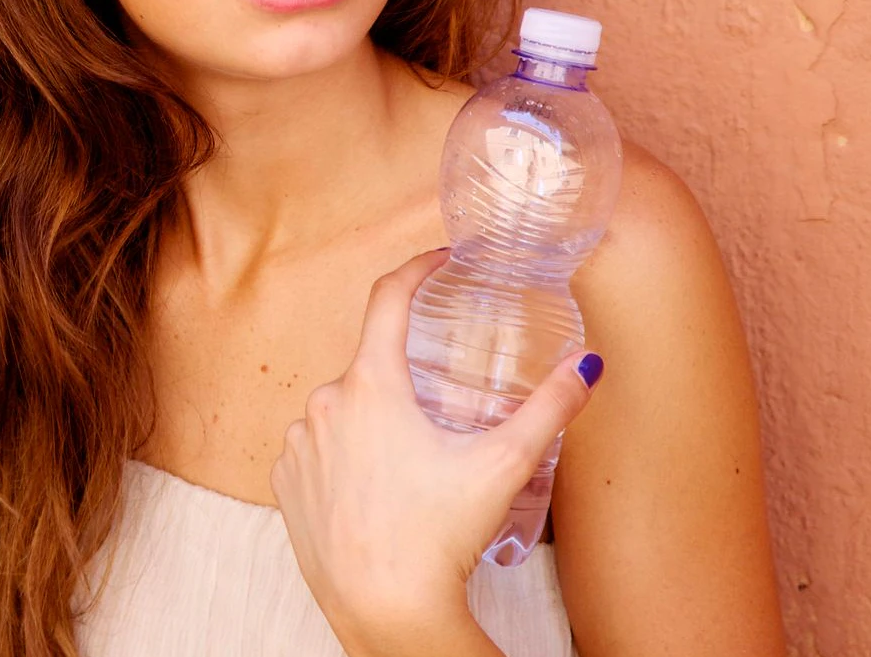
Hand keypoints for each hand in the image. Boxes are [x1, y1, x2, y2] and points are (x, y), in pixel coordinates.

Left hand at [269, 248, 603, 655]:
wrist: (384, 608)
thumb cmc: (438, 536)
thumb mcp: (503, 465)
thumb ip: (548, 409)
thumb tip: (586, 365)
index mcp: (370, 385)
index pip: (387, 298)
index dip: (416, 270)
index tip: (439, 262)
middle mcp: (322, 404)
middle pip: (373, 368)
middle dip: (408, 382)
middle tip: (445, 413)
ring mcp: (298, 444)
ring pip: (344, 412)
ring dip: (375, 424)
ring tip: (413, 468)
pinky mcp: (284, 483)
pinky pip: (318, 451)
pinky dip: (345, 458)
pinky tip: (376, 490)